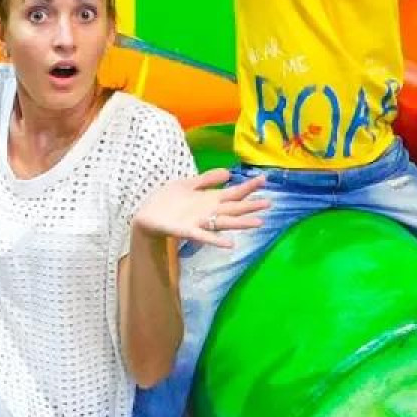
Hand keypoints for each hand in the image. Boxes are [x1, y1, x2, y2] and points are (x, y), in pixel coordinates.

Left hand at [132, 169, 270, 248]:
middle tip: (269, 204)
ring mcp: (200, 222)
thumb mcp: (188, 184)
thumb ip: (207, 179)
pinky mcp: (188, 231)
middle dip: (251, 206)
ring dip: (241, 223)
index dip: (249, 187)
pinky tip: (230, 243)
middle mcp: (209, 211)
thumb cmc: (167, 200)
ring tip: (258, 223)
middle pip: (234, 208)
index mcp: (210, 199)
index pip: (234, 193)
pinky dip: (217, 240)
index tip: (264, 179)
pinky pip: (205, 236)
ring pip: (225, 222)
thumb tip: (228, 172)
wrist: (147, 214)